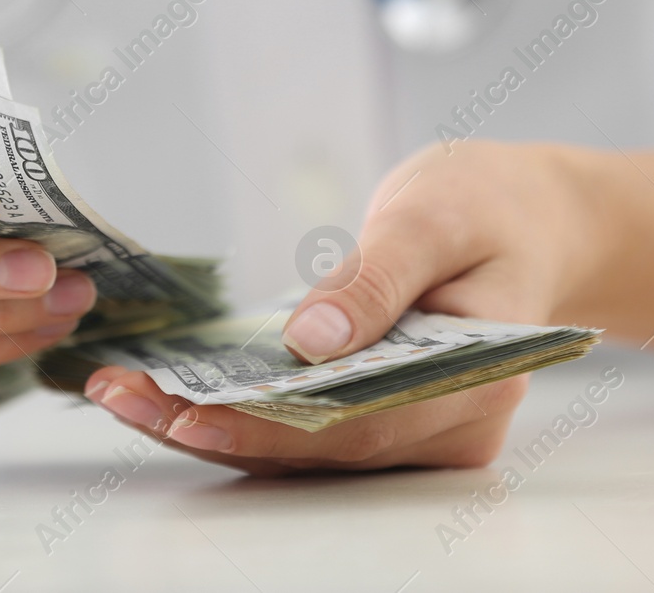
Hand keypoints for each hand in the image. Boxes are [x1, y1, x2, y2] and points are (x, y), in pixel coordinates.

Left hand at [85, 140, 607, 474]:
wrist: (532, 219)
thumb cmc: (488, 206)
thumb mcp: (431, 217)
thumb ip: (375, 281)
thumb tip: (310, 340)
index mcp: (479, 376)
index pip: (360, 419)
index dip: (269, 424)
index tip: (185, 412)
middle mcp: (452, 422)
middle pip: (321, 446)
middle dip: (216, 426)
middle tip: (120, 395)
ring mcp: (422, 428)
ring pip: (306, 447)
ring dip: (214, 424)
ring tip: (124, 394)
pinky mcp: (391, 417)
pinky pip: (309, 428)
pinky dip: (240, 412)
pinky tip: (171, 393)